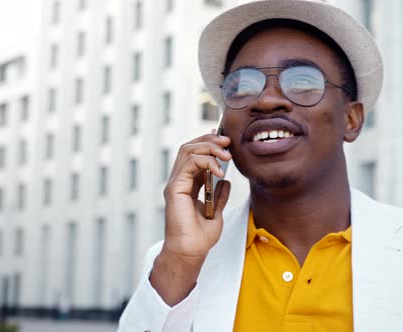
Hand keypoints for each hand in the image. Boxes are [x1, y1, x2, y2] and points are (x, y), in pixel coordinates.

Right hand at [163, 133, 231, 261]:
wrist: (191, 252)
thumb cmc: (200, 238)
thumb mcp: (216, 212)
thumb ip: (219, 196)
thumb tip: (226, 182)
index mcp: (187, 185)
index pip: (195, 155)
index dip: (208, 143)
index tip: (226, 141)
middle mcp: (179, 181)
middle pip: (189, 147)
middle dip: (209, 140)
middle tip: (228, 141)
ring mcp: (175, 183)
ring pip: (188, 150)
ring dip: (209, 147)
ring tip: (227, 155)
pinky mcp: (174, 188)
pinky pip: (189, 163)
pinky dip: (206, 162)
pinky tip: (219, 171)